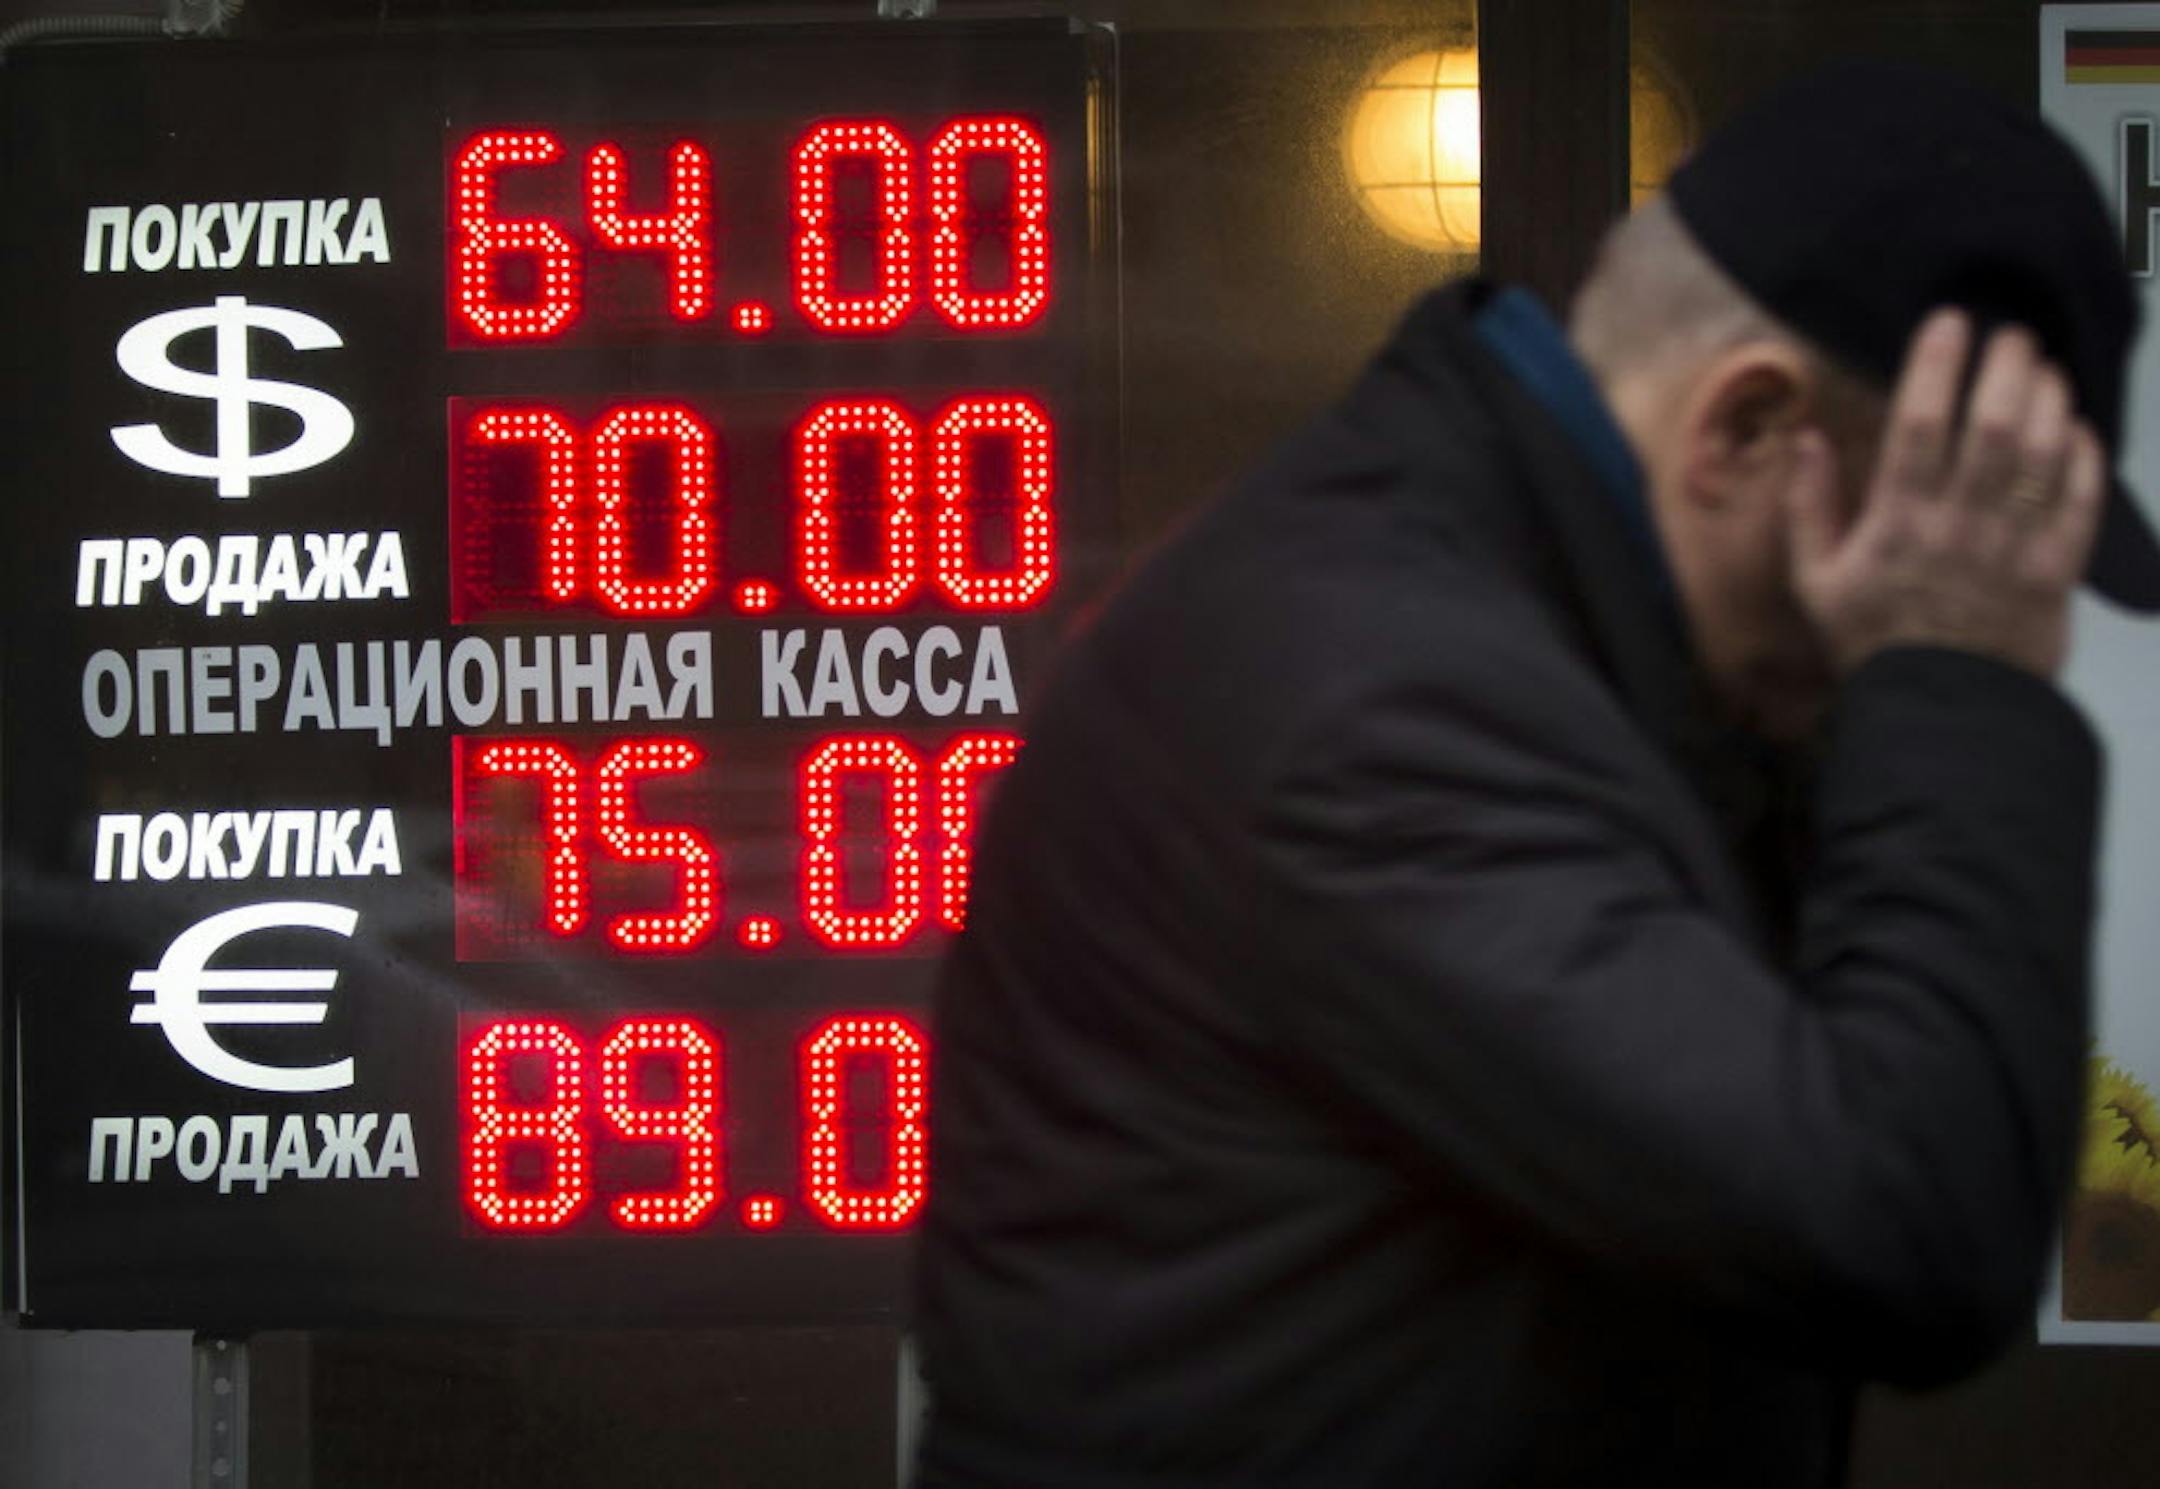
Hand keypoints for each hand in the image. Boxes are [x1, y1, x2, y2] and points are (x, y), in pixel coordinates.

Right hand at [1785, 309, 2106, 679]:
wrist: (1936, 710)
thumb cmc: (1872, 640)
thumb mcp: (1814, 581)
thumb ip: (1808, 508)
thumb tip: (1807, 440)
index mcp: (1897, 523)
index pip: (1920, 426)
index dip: (1937, 366)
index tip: (1950, 322)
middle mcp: (1959, 525)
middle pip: (1994, 427)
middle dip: (2008, 369)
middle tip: (2013, 336)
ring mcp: (2013, 547)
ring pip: (2044, 455)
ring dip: (2050, 402)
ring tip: (2046, 371)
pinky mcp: (2056, 570)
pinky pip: (2082, 501)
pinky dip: (2085, 458)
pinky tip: (2076, 431)